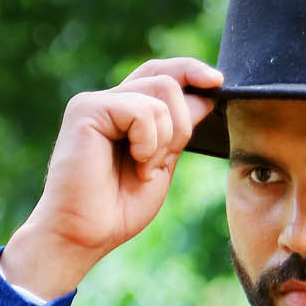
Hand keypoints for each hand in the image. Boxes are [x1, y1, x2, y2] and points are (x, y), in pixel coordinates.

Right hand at [0, 57, 224, 299]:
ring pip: (161, 92)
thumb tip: (205, 94)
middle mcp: (110, 100)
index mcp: (126, 112)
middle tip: (165, 160)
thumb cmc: (118, 208)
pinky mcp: (87, 108)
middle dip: (183, 123)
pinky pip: (142, 110)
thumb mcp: (162, 163)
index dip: (191, 72)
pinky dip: (148, 142)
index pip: (162, 74)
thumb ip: (178, 130)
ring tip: (143, 167)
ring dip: (165, 138)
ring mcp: (97, 101)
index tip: (219, 83)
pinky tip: (134, 163)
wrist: (85, 233)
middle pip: (167, 78)